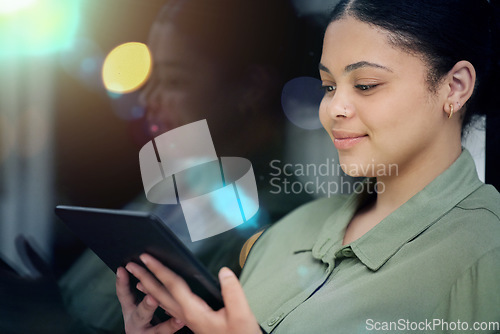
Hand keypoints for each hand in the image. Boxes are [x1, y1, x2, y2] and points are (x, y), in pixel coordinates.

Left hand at [117, 253, 260, 333]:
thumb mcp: (240, 314)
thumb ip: (232, 291)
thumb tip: (223, 271)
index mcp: (194, 311)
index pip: (172, 285)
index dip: (159, 269)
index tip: (146, 258)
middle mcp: (186, 315)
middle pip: (160, 294)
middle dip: (145, 278)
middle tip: (132, 265)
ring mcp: (188, 320)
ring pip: (163, 302)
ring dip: (149, 289)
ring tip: (138, 279)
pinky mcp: (192, 322)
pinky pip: (170, 308)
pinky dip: (160, 298)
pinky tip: (159, 297)